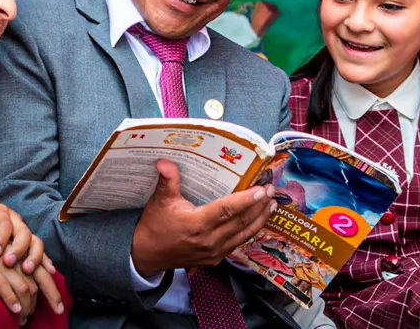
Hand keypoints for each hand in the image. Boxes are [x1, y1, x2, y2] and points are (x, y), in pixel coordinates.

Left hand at [0, 200, 53, 274]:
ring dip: (34, 256)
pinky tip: (48, 271)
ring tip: (27, 270)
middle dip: (19, 249)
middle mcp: (17, 222)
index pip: (5, 224)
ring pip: (36, 242)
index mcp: (2, 213)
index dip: (1, 238)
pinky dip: (45, 260)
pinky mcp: (29, 242)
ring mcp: (24, 232)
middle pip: (24, 233)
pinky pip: (40, 251)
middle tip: (9, 263)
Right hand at [0, 221, 65, 323]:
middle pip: (40, 279)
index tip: (60, 307)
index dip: (53, 291)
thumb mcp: (8, 252)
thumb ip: (24, 262)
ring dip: (26, 305)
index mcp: (24, 253)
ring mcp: (2, 262)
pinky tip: (14, 310)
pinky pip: (2, 285)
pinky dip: (10, 299)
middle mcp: (17, 256)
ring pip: (23, 286)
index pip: (45, 273)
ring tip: (25, 318)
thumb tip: (42, 276)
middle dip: (49, 298)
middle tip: (53, 313)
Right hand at [131, 159, 276, 276]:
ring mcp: (214, 252)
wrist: (147, 255)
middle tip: (271, 189)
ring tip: (272, 203)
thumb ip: (167, 181)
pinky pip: (238, 243)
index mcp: (196, 224)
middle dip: (259, 205)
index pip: (226, 211)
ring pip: (244, 234)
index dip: (245, 200)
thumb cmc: (155, 226)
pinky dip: (250, 230)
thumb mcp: (160, 201)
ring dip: (260, 218)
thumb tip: (165, 161)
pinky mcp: (216, 259)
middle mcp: (208, 240)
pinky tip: (259, 220)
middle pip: (241, 222)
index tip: (261, 190)